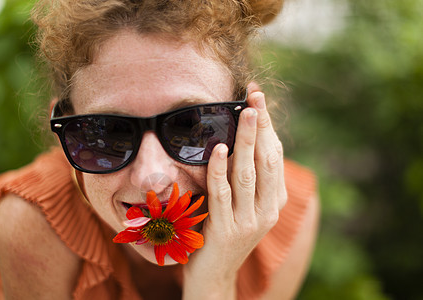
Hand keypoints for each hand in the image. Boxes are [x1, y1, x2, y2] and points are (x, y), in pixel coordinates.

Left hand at [182, 84, 286, 298]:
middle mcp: (268, 210)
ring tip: (246, 113)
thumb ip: (244, 176)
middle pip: (267, 161)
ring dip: (247, 141)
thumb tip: (238, 139)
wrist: (214, 274)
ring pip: (249, 174)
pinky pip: (223, 194)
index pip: (275, 156)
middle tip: (256, 97)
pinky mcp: (226, 230)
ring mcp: (248, 221)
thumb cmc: (224, 232)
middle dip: (262, 127)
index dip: (268, 126)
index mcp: (274, 201)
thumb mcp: (241, 203)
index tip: (258, 98)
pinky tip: (219, 148)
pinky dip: (221, 169)